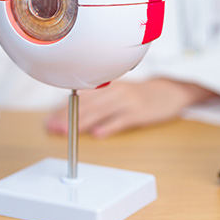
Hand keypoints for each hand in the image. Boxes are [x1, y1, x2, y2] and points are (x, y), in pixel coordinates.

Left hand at [45, 79, 215, 138]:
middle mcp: (115, 90)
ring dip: (83, 123)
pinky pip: (122, 119)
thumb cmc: (139, 95)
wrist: (170, 92)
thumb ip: (95, 102)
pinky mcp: (140, 112)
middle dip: (68, 118)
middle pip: (87, 105)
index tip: (49, 121)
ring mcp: (128, 100)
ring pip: (101, 111)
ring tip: (69, 132)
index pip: (79, 98)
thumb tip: (69, 115)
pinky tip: (98, 134)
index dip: (63, 110)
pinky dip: (109, 126)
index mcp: (107, 85)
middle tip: (54, 129)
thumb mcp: (117, 92)